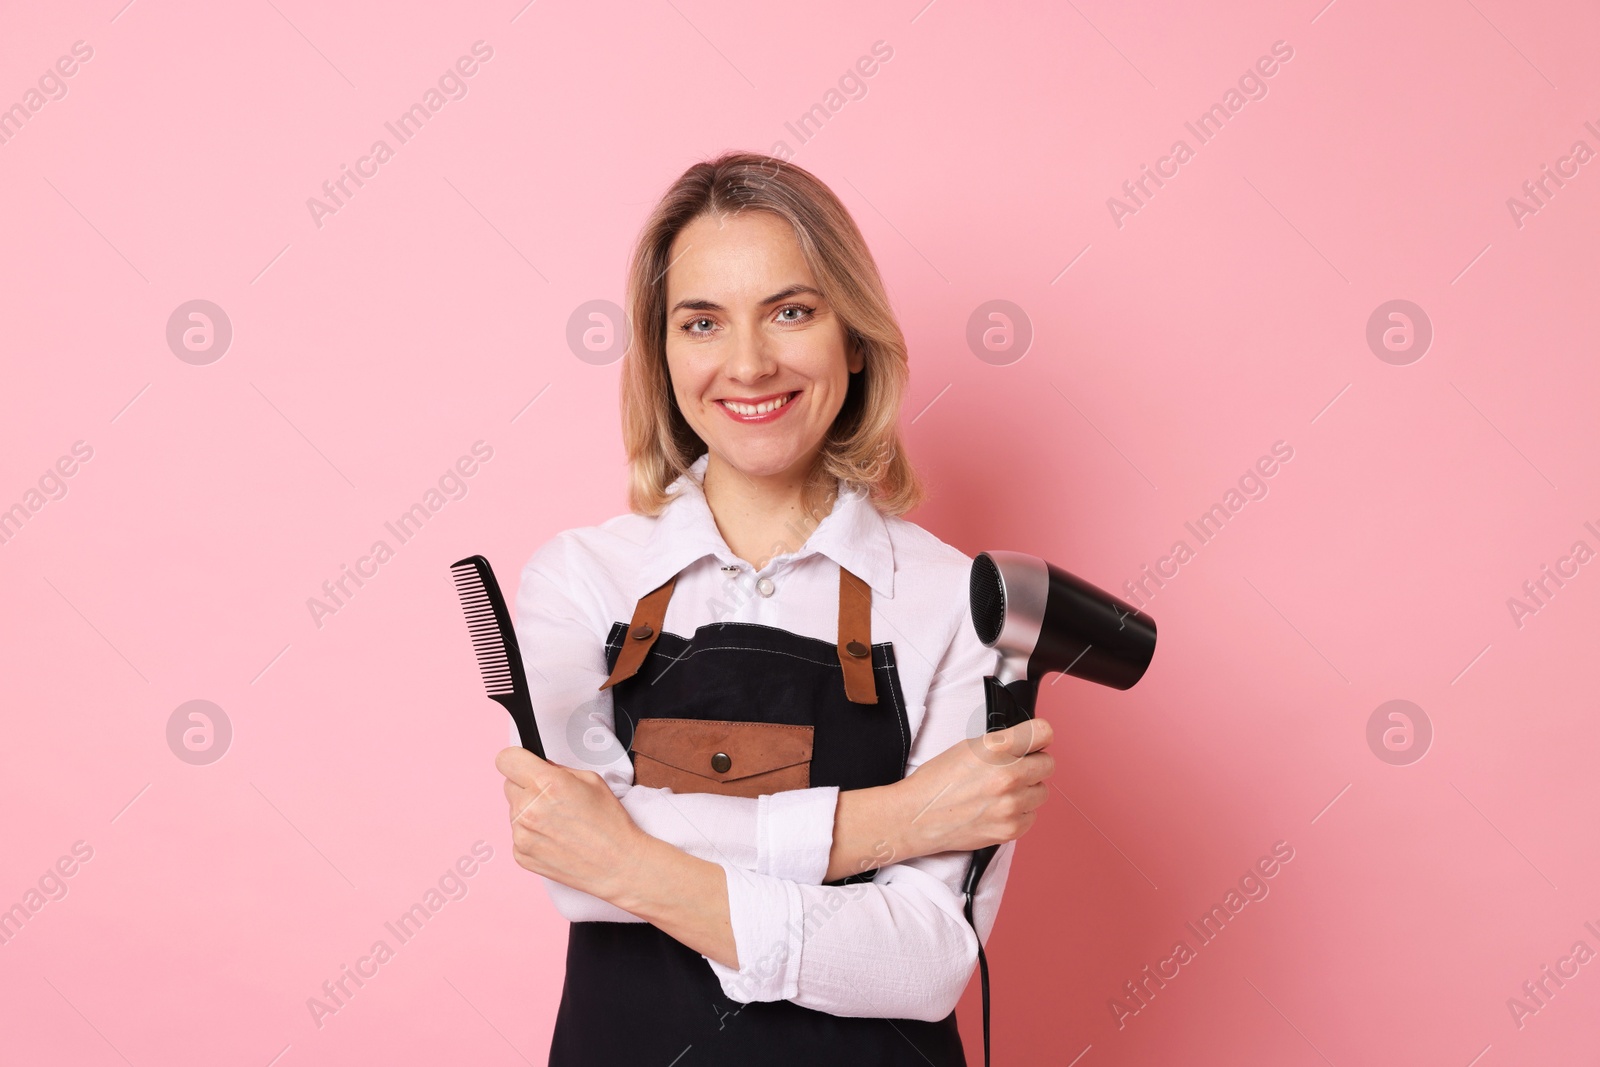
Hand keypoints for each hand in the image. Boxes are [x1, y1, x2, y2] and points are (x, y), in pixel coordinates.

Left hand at [496, 747, 649, 903]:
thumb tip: (540, 767)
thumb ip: (558, 769)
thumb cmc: (609, 824)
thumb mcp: (591, 780)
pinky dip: (531, 834)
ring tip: (558, 821)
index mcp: (547, 784)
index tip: (523, 764)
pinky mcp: (520, 854)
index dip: (517, 759)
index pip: (506, 759)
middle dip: (526, 786)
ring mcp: (522, 834)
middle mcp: (529, 809)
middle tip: (551, 797)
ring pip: (513, 810)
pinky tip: (555, 838)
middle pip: (509, 784)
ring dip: (529, 811)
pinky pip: (517, 833)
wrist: (617, 864)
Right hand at [895, 718, 1054, 856]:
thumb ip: (1002, 744)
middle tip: (1016, 769)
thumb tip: (1028, 744)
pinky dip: (1019, 814)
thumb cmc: (937, 781)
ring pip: (1042, 792)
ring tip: (1002, 793)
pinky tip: (998, 810)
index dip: (1039, 737)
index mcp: (995, 747)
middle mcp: (1007, 775)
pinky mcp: (1010, 829)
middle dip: (1034, 765)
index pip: (1044, 732)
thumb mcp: (968, 747)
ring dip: (1027, 791)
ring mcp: (1010, 804)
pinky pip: (1032, 817)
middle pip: (1048, 764)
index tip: (1036, 742)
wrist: (917, 817)